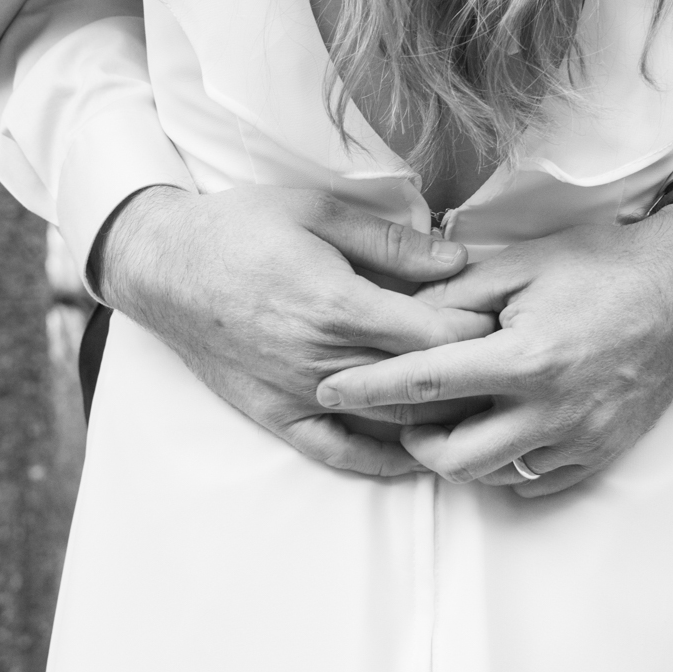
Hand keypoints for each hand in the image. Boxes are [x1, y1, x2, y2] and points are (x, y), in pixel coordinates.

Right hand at [96, 186, 497, 476]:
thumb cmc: (240, 229)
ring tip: (480, 408)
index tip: (505, 320)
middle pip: (423, 386)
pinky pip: (340, 452)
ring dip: (441, 422)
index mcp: (337, 303)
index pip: (435, 336)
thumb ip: (390, 241)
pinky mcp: (277, 414)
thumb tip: (457, 261)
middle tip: (507, 367)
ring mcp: (299, 393)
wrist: (164, 267)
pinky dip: (385, 460)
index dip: (481, 331)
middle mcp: (322, 358)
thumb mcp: (317, 211)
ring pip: (391, 425)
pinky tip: (418, 456)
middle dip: (473, 379)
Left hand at [313, 205, 672, 497]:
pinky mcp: (600, 452)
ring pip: (491, 475)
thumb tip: (397, 315)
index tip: (326, 388)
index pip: (425, 383)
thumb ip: (452, 294)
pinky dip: (502, 463)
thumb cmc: (598, 264)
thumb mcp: (519, 263)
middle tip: (397, 412)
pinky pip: (532, 479)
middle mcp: (553, 409)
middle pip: (453, 456)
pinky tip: (494, 428)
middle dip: (412, 440)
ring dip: (456, 453)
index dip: (368, 387)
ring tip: (443, 417)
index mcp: (525, 357)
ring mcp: (581, 438)